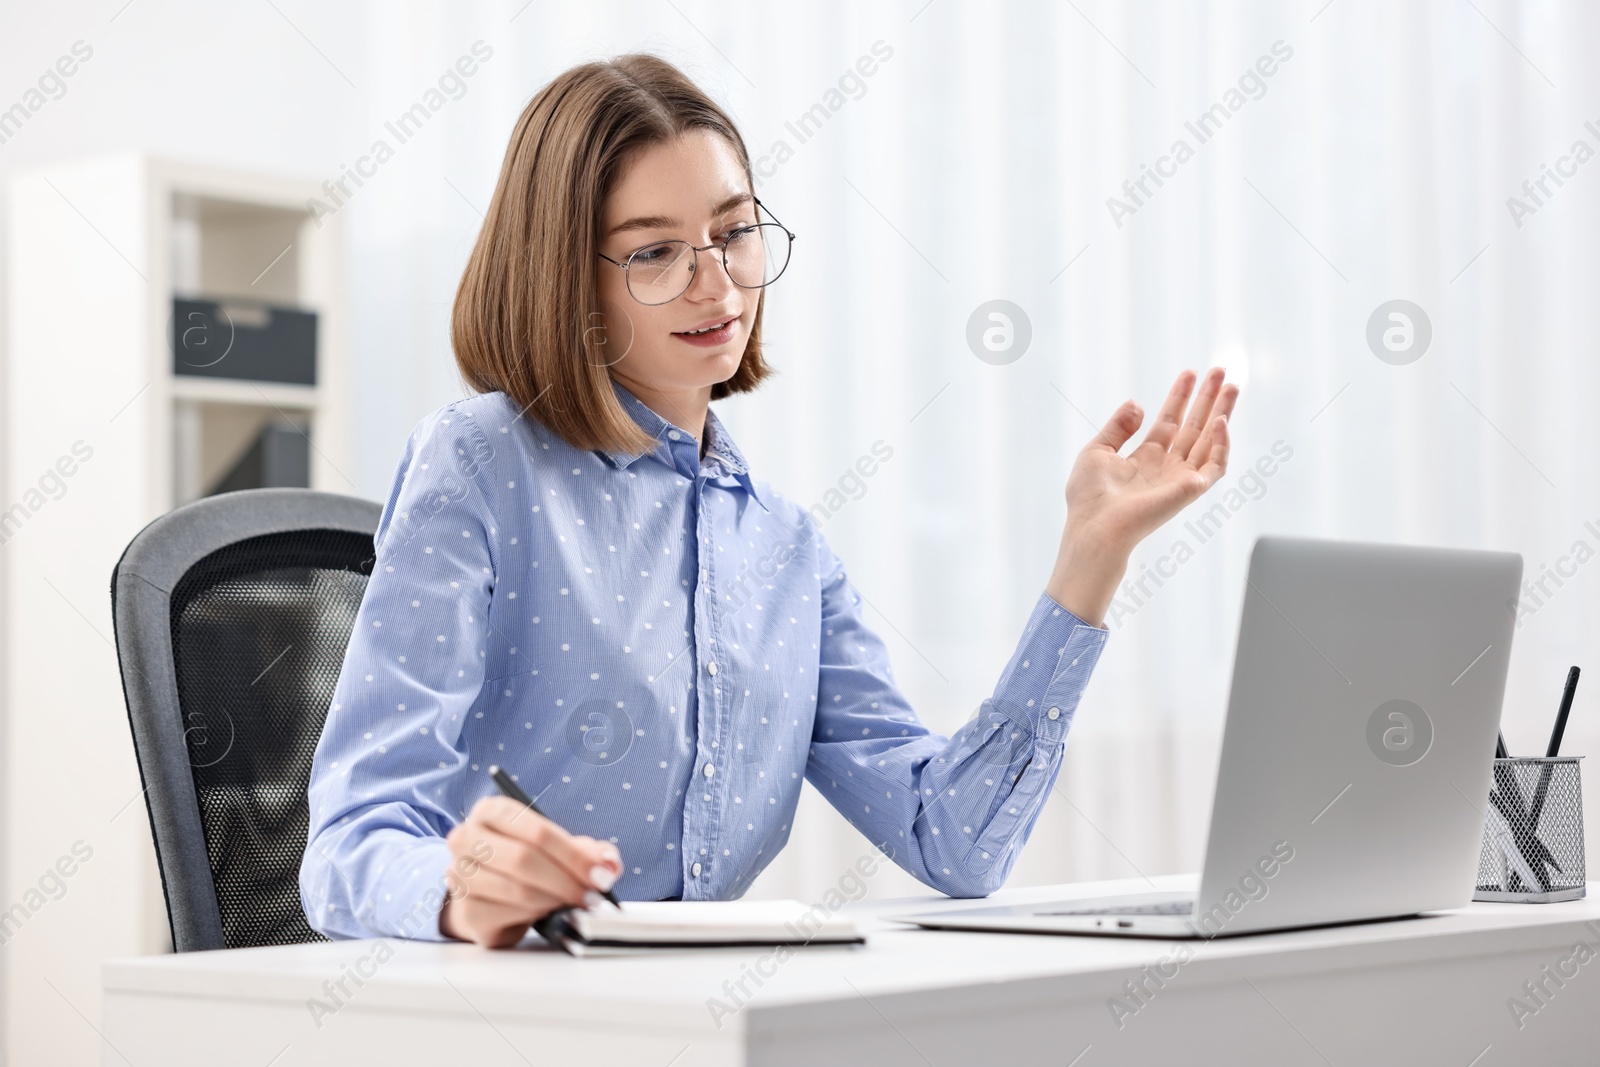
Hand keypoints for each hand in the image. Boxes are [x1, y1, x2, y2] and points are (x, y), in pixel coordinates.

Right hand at [438, 795, 622, 947]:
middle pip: (524, 858)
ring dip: (554, 900)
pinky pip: (506, 914)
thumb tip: (609, 864)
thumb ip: (586, 852)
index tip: (602, 875)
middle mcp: (467, 837)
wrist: (488, 895)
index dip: (573, 855)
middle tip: (593, 896)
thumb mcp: (557, 849)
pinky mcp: (464, 909)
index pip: (537, 830)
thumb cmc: (526, 864)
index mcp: (492, 811)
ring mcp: (460, 873)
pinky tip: (546, 913)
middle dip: (567, 880)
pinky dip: (534, 916)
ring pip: (517, 889)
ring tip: (574, 904)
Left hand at [1046, 367, 1239, 625]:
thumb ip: (1118, 426)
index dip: (1179, 397)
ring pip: (1209, 440)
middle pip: (1194, 427)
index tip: (1189, 373)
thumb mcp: (1097, 451)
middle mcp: (1167, 467)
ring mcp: (1180, 478)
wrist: (1095, 526)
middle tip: (1220, 371)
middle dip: (1208, 399)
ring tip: (1231, 385)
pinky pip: (1214, 465)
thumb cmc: (1089, 497)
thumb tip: (1137, 403)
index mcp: (1145, 459)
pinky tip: (1220, 421)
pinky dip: (1221, 444)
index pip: (1169, 422)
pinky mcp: (1190, 490)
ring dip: (1222, 412)